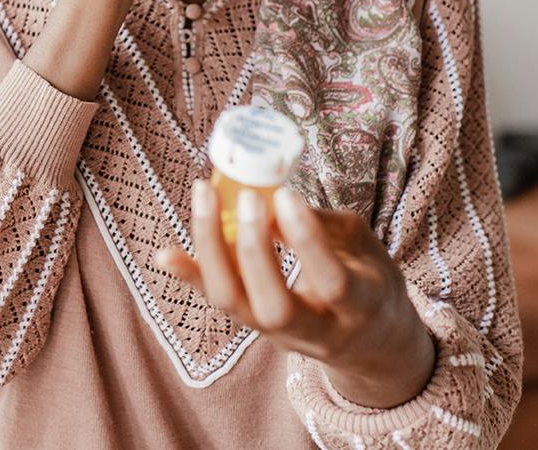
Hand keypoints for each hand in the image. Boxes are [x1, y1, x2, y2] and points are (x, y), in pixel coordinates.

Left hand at [154, 180, 436, 408]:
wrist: (372, 344)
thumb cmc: (369, 281)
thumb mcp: (365, 248)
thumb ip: (322, 226)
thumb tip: (271, 197)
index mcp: (359, 307)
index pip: (332, 282)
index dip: (306, 240)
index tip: (286, 194)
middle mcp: (317, 332)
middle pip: (275, 306)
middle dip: (254, 250)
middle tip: (248, 197)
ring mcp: (279, 336)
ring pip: (235, 305)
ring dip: (212, 249)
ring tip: (205, 194)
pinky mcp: (253, 328)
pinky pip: (217, 302)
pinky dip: (190, 276)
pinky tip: (165, 254)